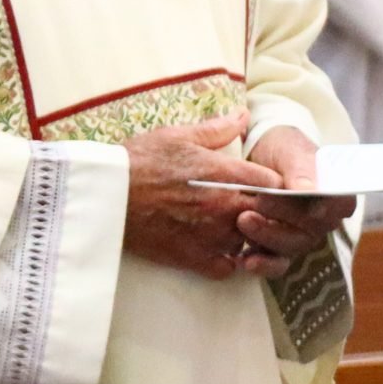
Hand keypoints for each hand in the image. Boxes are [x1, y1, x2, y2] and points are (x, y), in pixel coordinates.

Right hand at [120, 111, 293, 280]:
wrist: (107, 194)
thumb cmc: (140, 160)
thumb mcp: (177, 136)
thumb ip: (217, 129)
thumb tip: (243, 115)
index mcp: (226, 175)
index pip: (275, 184)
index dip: (273, 184)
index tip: (263, 184)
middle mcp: (226, 208)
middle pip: (269, 216)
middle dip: (264, 211)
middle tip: (249, 205)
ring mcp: (213, 236)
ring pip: (251, 242)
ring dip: (246, 234)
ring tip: (229, 224)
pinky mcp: (196, 258)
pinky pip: (229, 268)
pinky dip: (228, 260)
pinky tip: (216, 247)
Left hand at [235, 127, 357, 275]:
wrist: (257, 155)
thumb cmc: (282, 149)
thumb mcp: (290, 150)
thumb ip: (300, 169)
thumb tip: (309, 190)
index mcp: (336, 194)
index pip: (340, 206)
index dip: (325, 207)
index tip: (305, 202)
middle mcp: (323, 220)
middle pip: (311, 230)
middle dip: (283, 217)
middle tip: (258, 201)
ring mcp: (300, 235)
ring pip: (290, 247)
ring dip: (267, 237)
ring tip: (243, 220)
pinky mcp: (276, 245)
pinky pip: (275, 263)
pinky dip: (261, 264)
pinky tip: (244, 261)